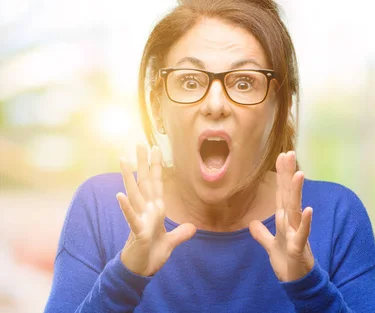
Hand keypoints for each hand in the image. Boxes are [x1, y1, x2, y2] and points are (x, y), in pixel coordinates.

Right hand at [117, 144, 195, 275]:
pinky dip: (126, 208)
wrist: (140, 272)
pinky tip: (119, 195)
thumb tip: (192, 228)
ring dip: (129, 177)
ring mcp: (140, 219)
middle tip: (140, 142)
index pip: (156, 184)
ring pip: (134, 194)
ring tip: (123, 159)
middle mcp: (146, 211)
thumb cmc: (151, 255)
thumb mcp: (170, 242)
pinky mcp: (137, 233)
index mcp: (154, 210)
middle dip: (143, 163)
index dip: (157, 166)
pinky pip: (131, 218)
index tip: (156, 148)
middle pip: (145, 182)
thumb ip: (180, 234)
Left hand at [250, 151, 314, 281]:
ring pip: (296, 209)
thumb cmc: (286, 262)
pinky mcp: (299, 247)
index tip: (282, 156)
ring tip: (298, 174)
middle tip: (289, 153)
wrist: (297, 282)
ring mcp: (297, 233)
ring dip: (297, 192)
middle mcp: (292, 222)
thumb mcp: (270, 245)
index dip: (281, 175)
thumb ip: (262, 234)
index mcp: (284, 220)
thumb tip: (252, 223)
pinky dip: (306, 222)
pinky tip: (308, 209)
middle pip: (289, 195)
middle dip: (288, 174)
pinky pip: (302, 233)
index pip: (281, 193)